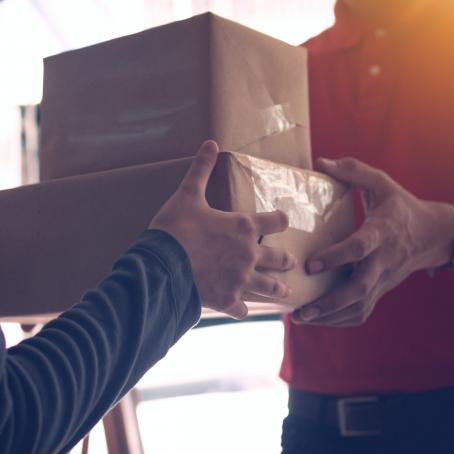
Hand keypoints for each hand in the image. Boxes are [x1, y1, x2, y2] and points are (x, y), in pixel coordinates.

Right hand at [150, 140, 294, 319]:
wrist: (162, 265)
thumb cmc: (175, 228)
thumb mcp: (187, 195)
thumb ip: (201, 170)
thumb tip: (210, 143)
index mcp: (243, 227)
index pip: (275, 221)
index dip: (281, 220)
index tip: (284, 221)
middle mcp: (249, 254)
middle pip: (278, 258)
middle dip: (285, 260)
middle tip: (291, 262)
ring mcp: (240, 280)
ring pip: (268, 287)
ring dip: (278, 290)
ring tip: (286, 293)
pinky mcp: (227, 299)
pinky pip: (241, 309)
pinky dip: (242, 309)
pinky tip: (243, 310)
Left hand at [293, 157, 453, 326]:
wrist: (431, 234)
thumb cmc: (399, 206)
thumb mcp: (381, 183)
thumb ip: (353, 171)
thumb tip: (321, 162)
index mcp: (382, 232)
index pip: (359, 247)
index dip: (336, 257)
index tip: (311, 264)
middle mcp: (383, 260)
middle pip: (359, 288)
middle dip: (329, 301)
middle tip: (300, 309)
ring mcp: (383, 279)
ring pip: (359, 305)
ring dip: (330, 316)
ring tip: (301, 318)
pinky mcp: (381, 290)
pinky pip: (362, 311)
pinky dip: (340, 320)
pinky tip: (318, 319)